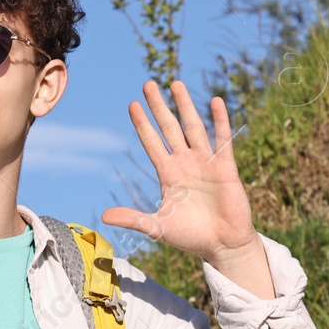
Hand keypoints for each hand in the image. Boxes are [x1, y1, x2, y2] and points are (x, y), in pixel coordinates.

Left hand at [103, 80, 274, 297]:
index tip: (132, 105)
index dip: (142, 124)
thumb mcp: (158, 227)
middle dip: (159, 107)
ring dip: (185, 105)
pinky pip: (222, 139)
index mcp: (169, 174)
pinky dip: (220, 120)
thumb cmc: (192, 237)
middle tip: (148, 84)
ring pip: (193, 127)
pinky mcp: (225, 167)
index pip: (152, 142)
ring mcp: (206, 162)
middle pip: (169, 128)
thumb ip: (133, 219)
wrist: (223, 245)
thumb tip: (103, 217)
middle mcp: (186, 163)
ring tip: (175, 83)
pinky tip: (215, 102)